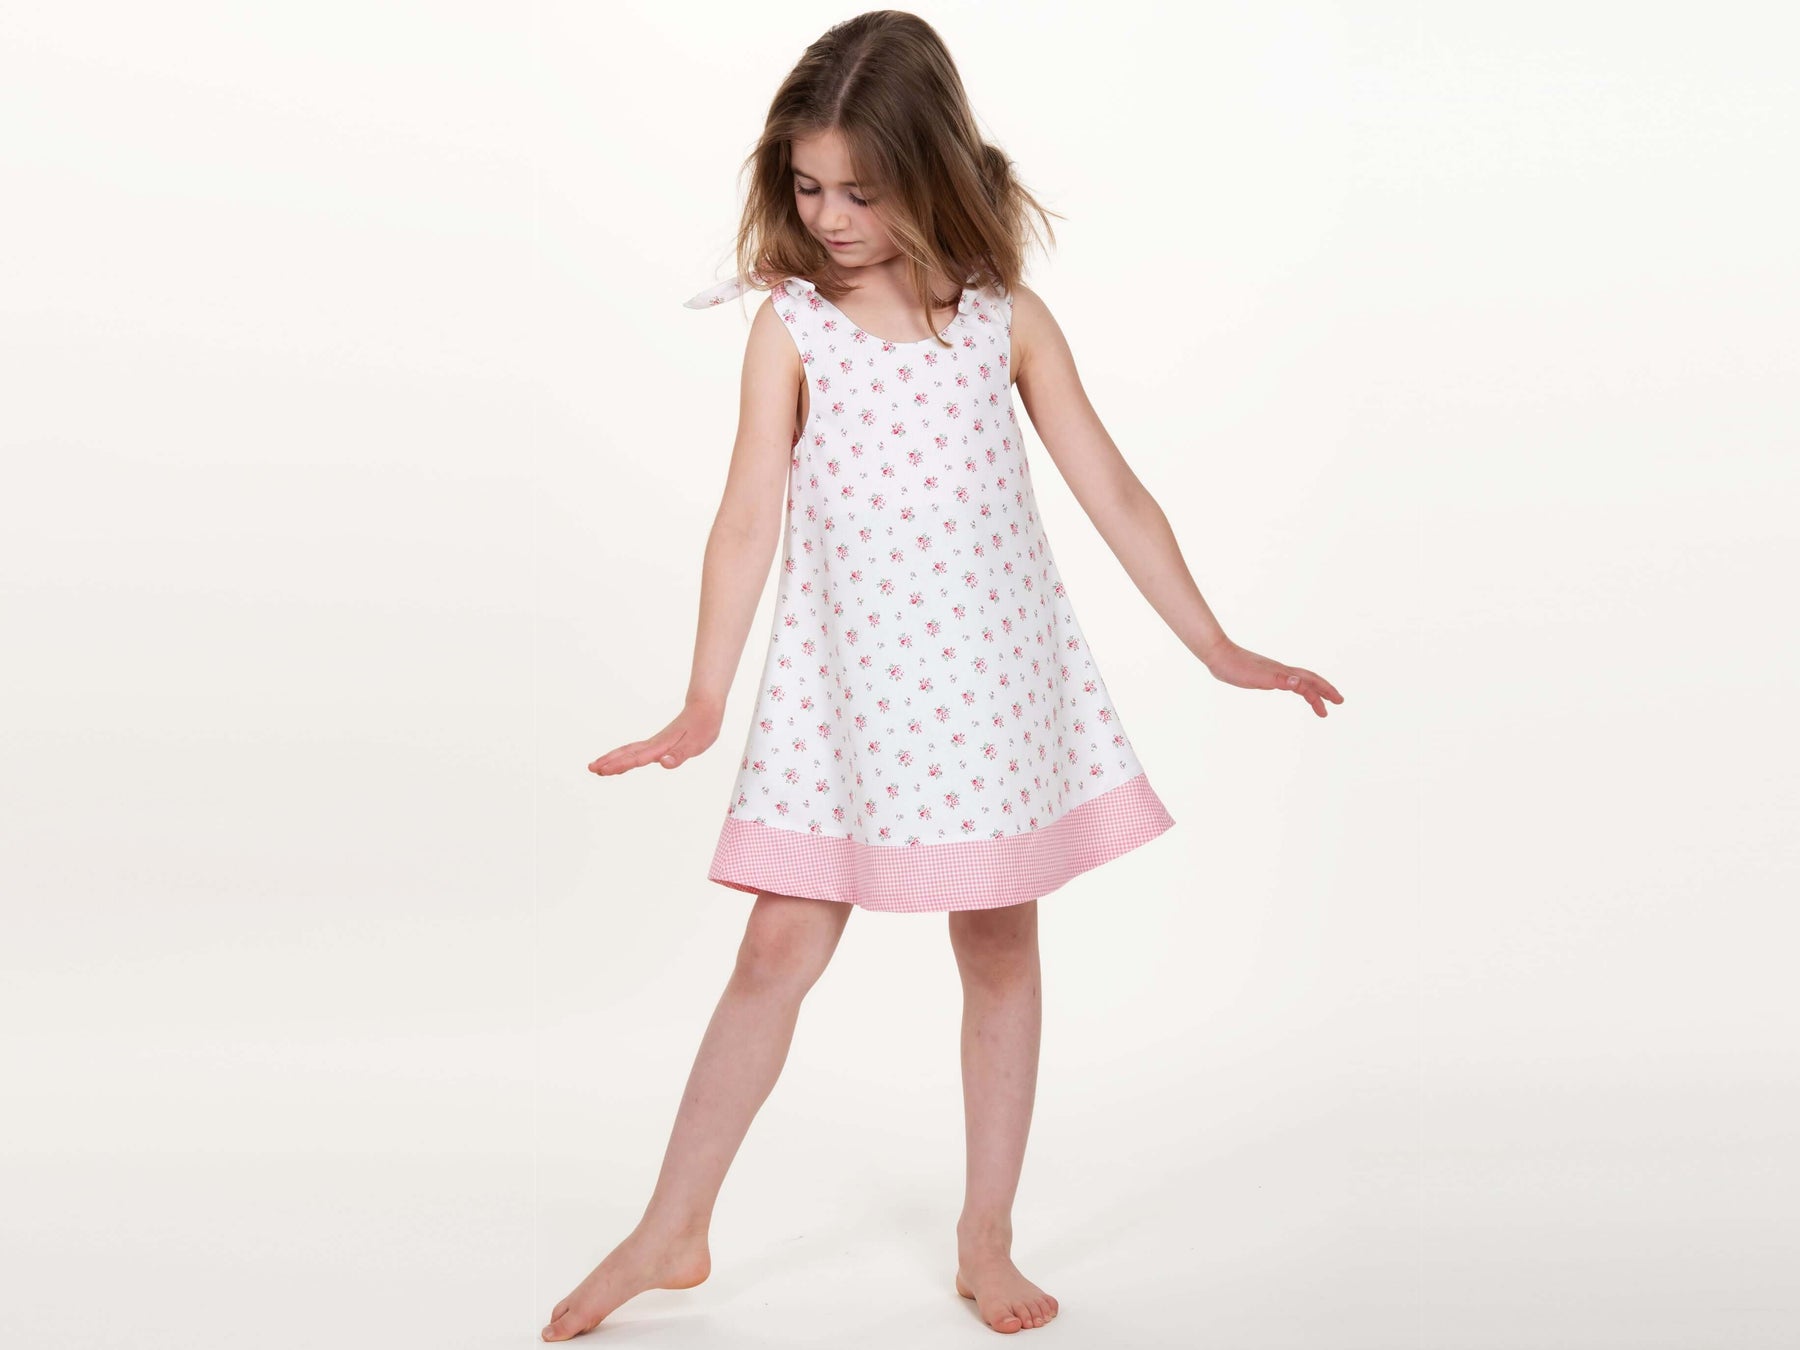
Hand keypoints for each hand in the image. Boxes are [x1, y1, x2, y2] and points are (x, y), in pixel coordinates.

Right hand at [588, 701, 723, 775]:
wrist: (705, 708)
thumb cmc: (702, 726)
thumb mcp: (695, 744)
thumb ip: (678, 755)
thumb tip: (664, 763)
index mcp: (661, 746)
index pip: (637, 758)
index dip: (620, 765)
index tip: (604, 770)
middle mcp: (655, 744)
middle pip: (627, 753)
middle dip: (609, 761)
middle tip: (591, 769)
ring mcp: (655, 743)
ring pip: (629, 750)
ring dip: (613, 758)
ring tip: (597, 767)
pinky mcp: (659, 743)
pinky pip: (637, 750)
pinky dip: (624, 755)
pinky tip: (621, 760)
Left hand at [1203, 639, 1343, 717]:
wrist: (1219, 655)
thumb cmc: (1236, 667)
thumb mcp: (1258, 677)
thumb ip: (1280, 680)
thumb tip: (1299, 684)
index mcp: (1283, 673)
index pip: (1309, 684)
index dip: (1322, 694)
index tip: (1333, 707)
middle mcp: (1281, 671)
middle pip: (1310, 679)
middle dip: (1325, 690)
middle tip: (1338, 701)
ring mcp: (1273, 672)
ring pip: (1300, 680)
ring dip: (1312, 690)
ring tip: (1318, 701)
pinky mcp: (1264, 674)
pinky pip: (1286, 681)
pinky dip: (1295, 686)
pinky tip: (1291, 689)